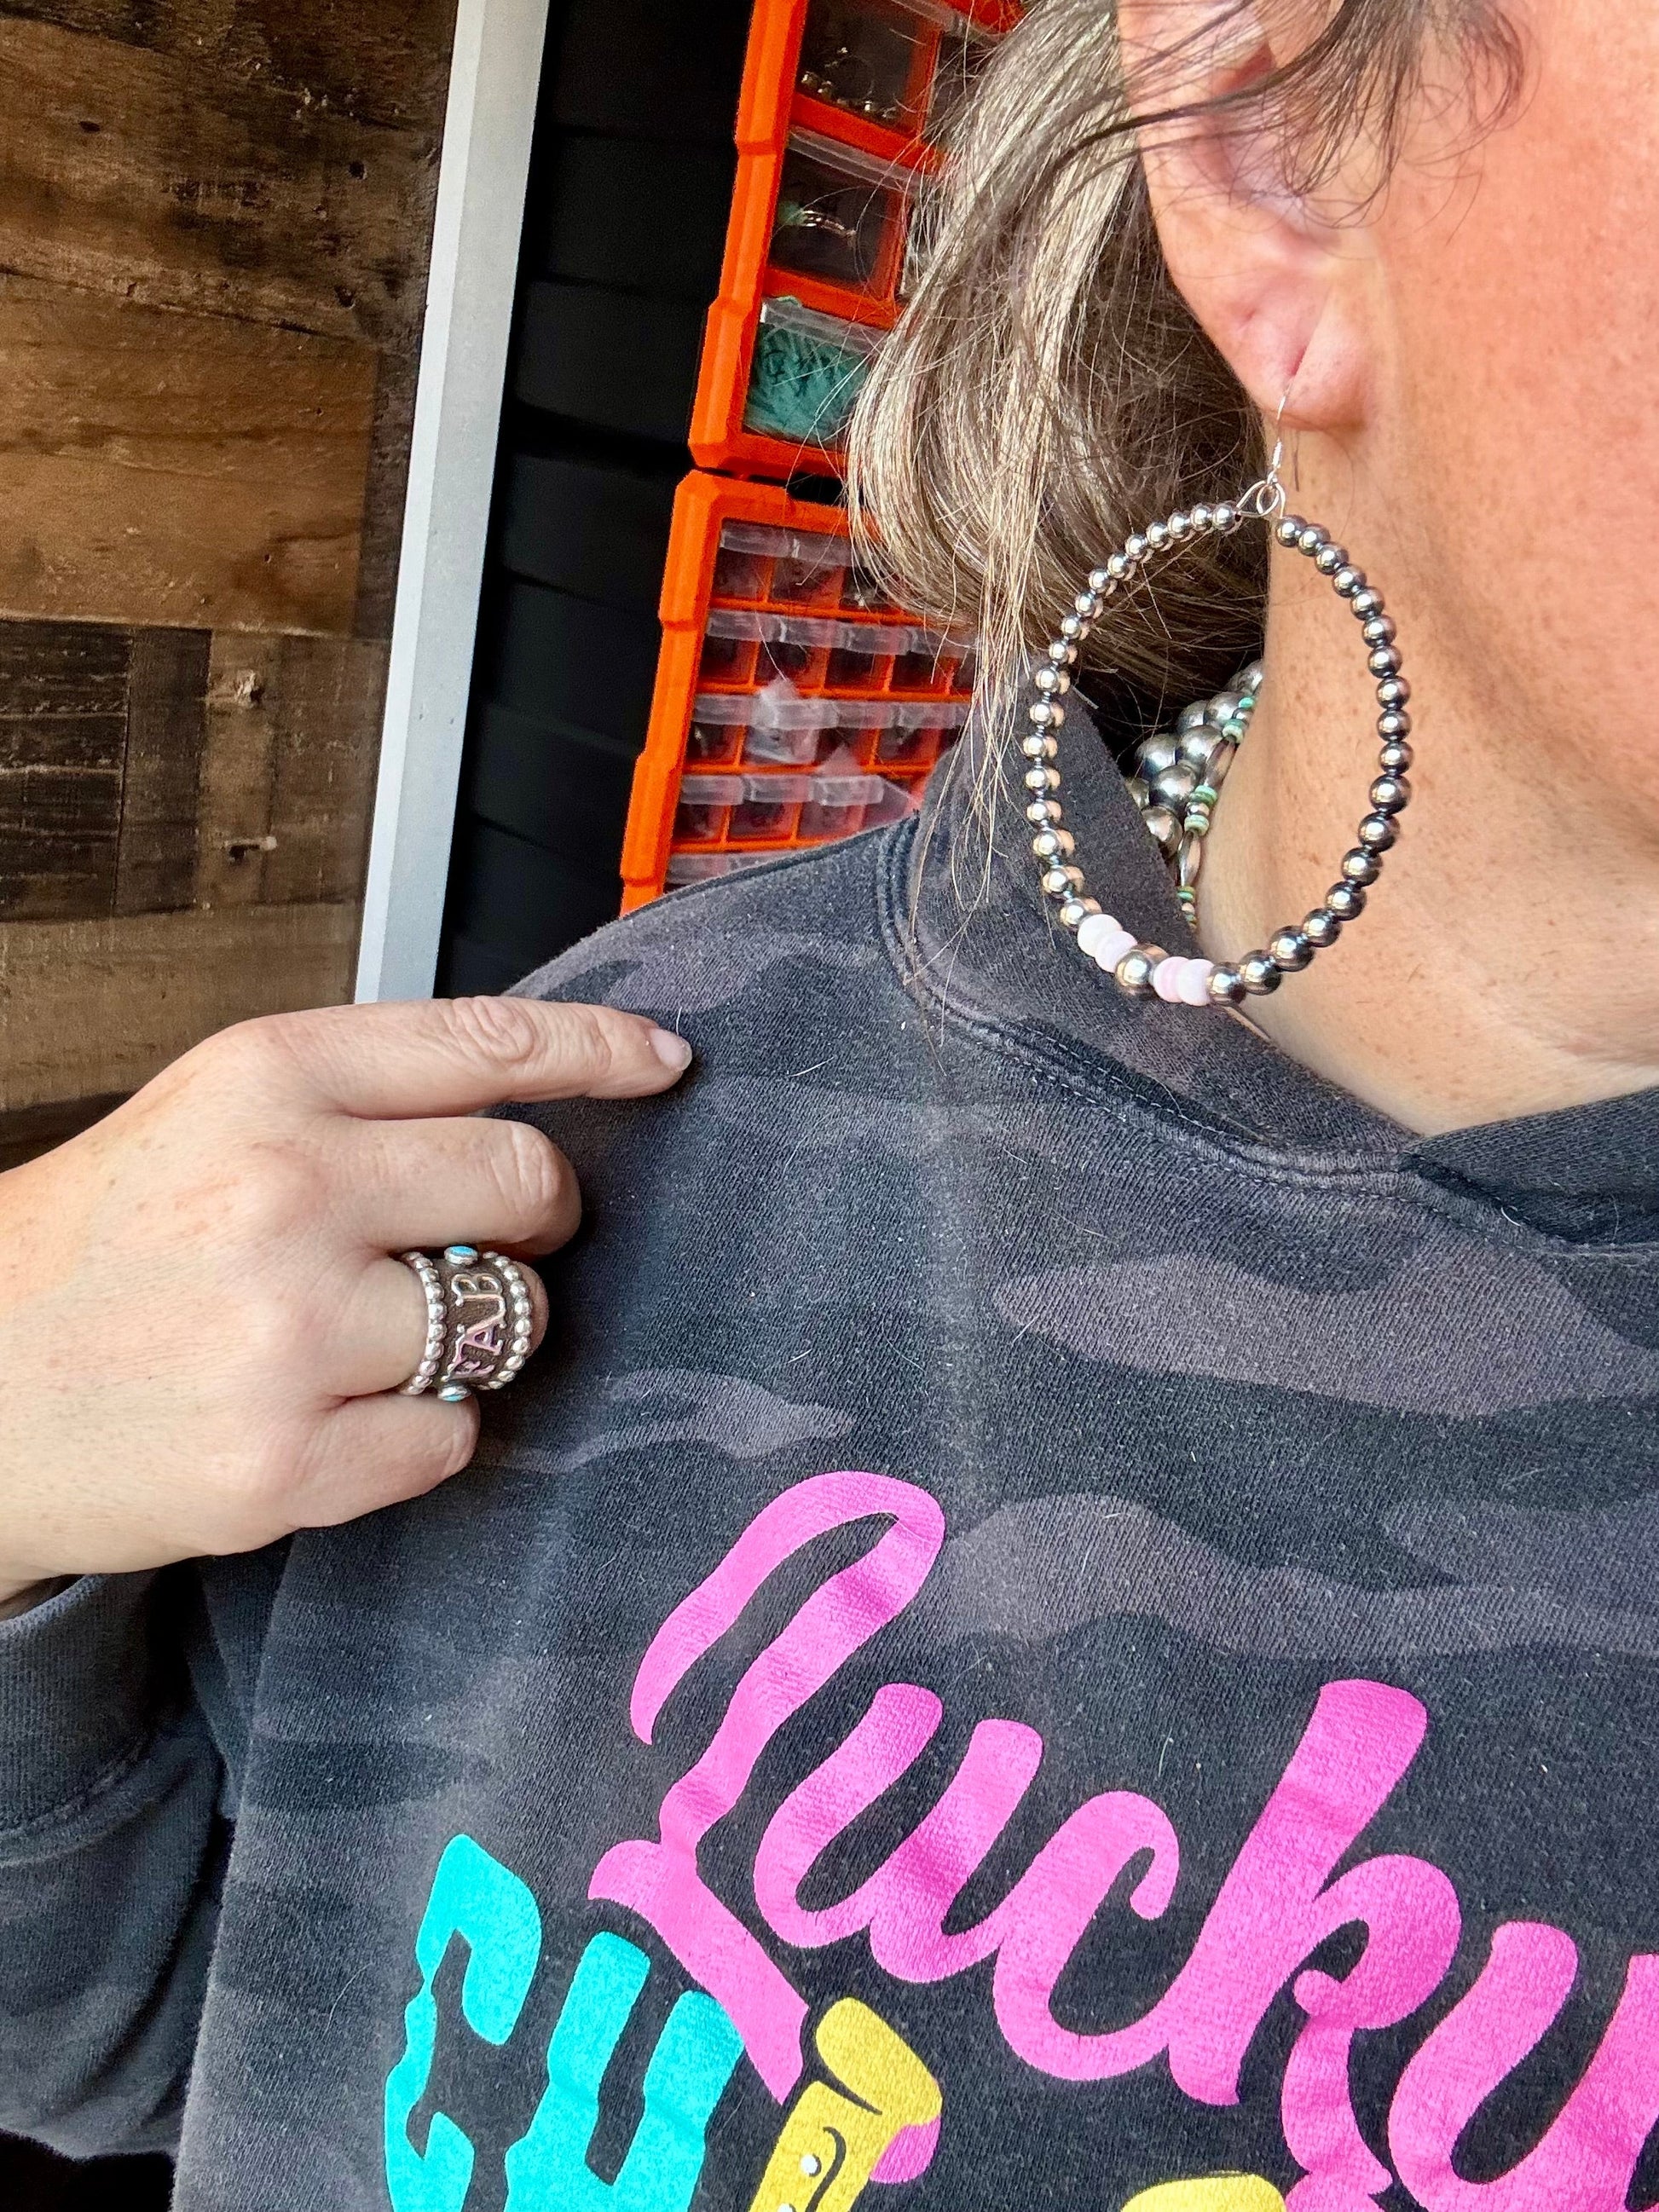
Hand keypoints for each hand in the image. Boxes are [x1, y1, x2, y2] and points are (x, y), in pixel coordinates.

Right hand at [0, 997, 692, 1609]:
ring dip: (474, 1333)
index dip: (600, 1049)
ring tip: (367, 1339)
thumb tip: (531, 1098)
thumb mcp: (208, 1116)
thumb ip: (359, 1098)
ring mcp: (287, 1330)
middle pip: (529, 1180)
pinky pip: (455, 1437)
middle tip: (485, 1240)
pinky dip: (419, 1435)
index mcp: (264, 1080)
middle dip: (534, 1216)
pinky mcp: (286, 1461)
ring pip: (511, 1318)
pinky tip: (333, 1416)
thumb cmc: (99, 1253)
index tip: (663, 1062)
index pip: (486, 1042)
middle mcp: (283, 1188)